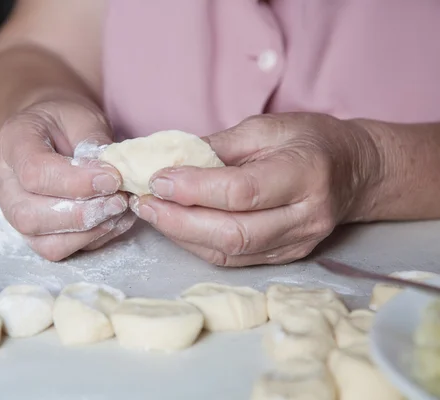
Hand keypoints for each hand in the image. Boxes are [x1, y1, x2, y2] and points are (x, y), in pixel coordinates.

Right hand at [0, 93, 136, 260]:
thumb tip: (112, 174)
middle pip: (29, 215)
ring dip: (88, 232)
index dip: (76, 182)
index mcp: (12, 143)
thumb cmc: (65, 121)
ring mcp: (12, 210)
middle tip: (119, 200)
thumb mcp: (82, 116)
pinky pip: (56, 249)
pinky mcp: (32, 231)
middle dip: (82, 215)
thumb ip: (94, 141)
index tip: (113, 178)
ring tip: (119, 211)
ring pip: (42, 242)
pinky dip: (90, 240)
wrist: (51, 131)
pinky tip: (113, 221)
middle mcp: (3, 181)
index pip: (34, 173)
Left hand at [130, 113, 380, 266]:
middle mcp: (305, 217)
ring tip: (151, 211)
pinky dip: (198, 244)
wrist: (353, 171)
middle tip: (144, 201)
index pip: (242, 191)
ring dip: (181, 235)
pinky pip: (233, 259)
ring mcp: (297, 243)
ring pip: (229, 252)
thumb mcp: (266, 127)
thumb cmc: (309, 140)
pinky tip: (176, 225)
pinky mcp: (285, 257)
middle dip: (178, 220)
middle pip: (232, 233)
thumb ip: (218, 146)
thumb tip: (168, 161)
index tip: (157, 179)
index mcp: (305, 174)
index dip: (194, 189)